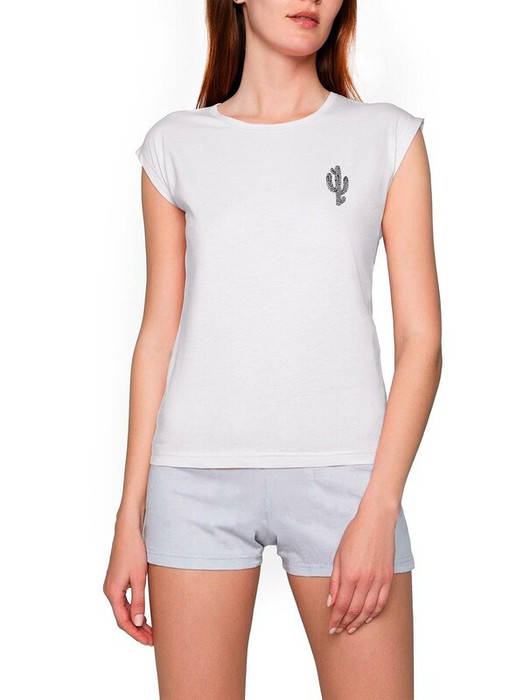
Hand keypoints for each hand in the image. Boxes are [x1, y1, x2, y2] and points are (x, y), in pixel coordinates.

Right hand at [103, 524, 152, 645]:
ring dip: (136, 621)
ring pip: (124, 610)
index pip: (123, 621)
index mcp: (112, 592)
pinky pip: (124, 601)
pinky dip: (134, 610)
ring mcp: (112, 585)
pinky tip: (143, 614)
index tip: (149, 642)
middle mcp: (109, 590)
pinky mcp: (118, 579)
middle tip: (153, 639)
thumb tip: (137, 623)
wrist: (128, 531)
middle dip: (137, 630)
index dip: (136, 634)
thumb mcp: (139, 578)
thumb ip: (138, 601)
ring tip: (151, 630)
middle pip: (123, 617)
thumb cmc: (134, 551)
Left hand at [326, 505, 397, 634]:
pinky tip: (367, 618)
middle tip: (338, 630)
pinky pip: (382, 602)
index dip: (335, 619)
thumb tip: (331, 602)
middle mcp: (365, 580)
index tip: (331, 627)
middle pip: (354, 610)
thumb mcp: (338, 556)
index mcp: (350, 574)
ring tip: (351, 628)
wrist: (377, 521)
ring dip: (359, 621)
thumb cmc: (354, 535)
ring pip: (369, 609)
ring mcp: (379, 580)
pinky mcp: (388, 578)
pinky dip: (374, 613)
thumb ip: (335, 580)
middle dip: (345, 623)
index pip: (341, 604)